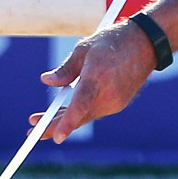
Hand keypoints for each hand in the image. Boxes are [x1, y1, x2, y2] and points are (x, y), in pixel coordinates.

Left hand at [36, 21, 156, 141]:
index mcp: (98, 75)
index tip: (56, 136)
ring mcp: (116, 101)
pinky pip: (94, 112)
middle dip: (54, 126)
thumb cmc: (112, 41)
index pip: (81, 104)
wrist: (146, 44)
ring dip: (64, 119)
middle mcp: (109, 93)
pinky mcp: (119, 104)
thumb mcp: (84, 49)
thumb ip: (65, 69)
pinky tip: (63, 112)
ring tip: (40, 120)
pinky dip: (79, 113)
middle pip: (79, 117)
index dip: (68, 122)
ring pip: (85, 116)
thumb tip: (46, 81)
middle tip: (31, 132)